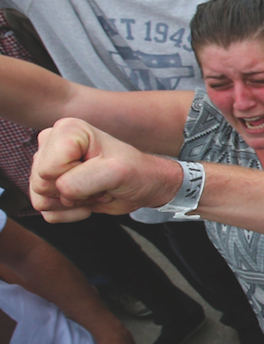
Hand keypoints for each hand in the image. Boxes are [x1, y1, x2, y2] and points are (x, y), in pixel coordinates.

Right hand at [30, 119, 181, 221]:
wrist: (144, 185)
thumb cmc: (134, 172)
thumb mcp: (116, 172)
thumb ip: (82, 180)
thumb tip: (60, 191)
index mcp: (66, 130)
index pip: (50, 169)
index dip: (76, 178)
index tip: (101, 171)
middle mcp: (51, 144)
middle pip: (41, 183)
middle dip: (73, 192)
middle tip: (98, 183)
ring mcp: (46, 165)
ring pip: (40, 198)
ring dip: (72, 203)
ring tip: (93, 189)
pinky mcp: (48, 185)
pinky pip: (45, 211)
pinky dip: (68, 213)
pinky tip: (86, 202)